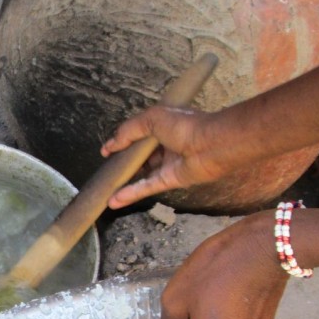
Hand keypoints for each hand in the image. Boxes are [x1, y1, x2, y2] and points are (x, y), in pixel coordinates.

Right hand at [100, 105, 223, 208]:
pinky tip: (115, 200)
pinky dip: (131, 193)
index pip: (137, 134)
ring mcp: (167, 164)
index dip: (122, 141)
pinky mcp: (171, 180)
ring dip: (124, 181)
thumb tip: (110, 145)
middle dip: (123, 163)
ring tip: (106, 189)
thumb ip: (129, 130)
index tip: (106, 151)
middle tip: (106, 171)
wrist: (212, 144)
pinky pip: (147, 187)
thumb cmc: (185, 126)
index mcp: (162, 126)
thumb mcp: (152, 118)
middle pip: (139, 156)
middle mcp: (164, 145)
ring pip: (142, 174)